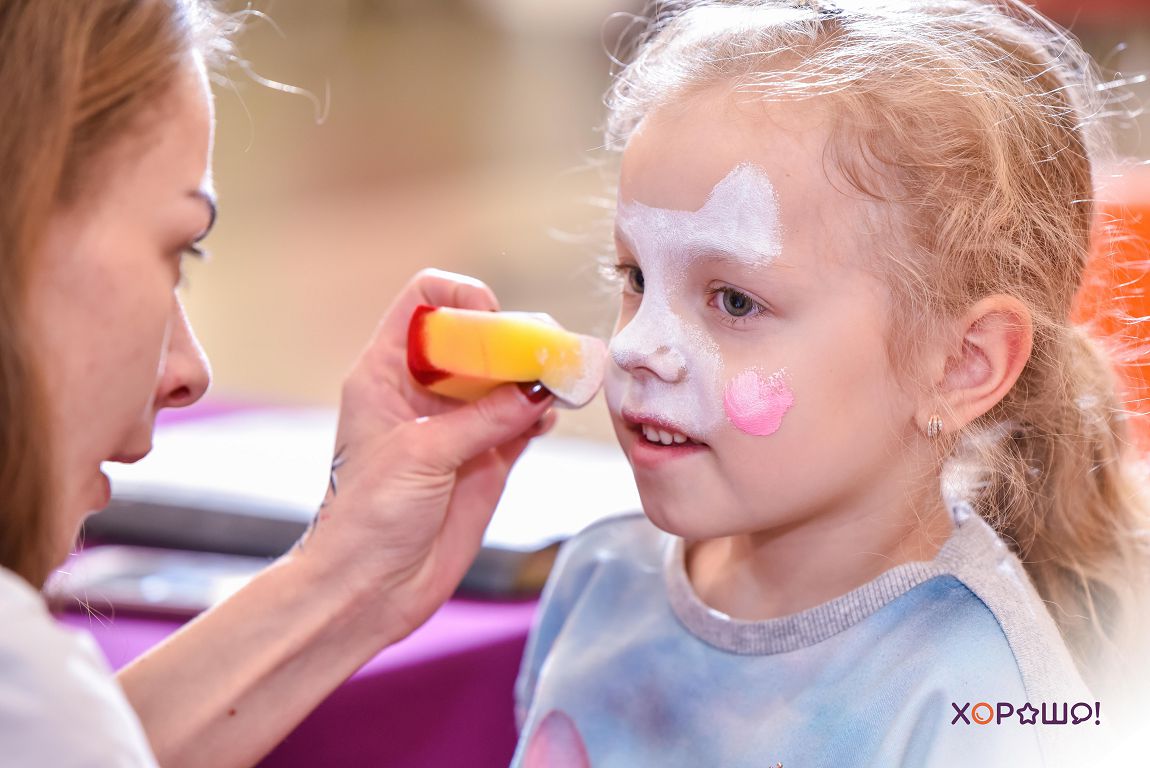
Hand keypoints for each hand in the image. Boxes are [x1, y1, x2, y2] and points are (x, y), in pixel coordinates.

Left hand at [294, 269, 555, 640]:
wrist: (369, 589)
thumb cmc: (367, 516)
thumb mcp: (422, 455)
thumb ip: (482, 418)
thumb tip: (539, 391)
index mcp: (387, 372)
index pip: (423, 302)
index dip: (460, 298)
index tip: (492, 318)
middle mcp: (424, 391)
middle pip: (477, 336)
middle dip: (514, 336)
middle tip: (547, 350)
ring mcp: (457, 424)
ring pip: (506, 377)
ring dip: (536, 375)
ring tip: (560, 381)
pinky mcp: (486, 457)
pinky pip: (523, 419)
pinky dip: (542, 412)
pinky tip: (548, 419)